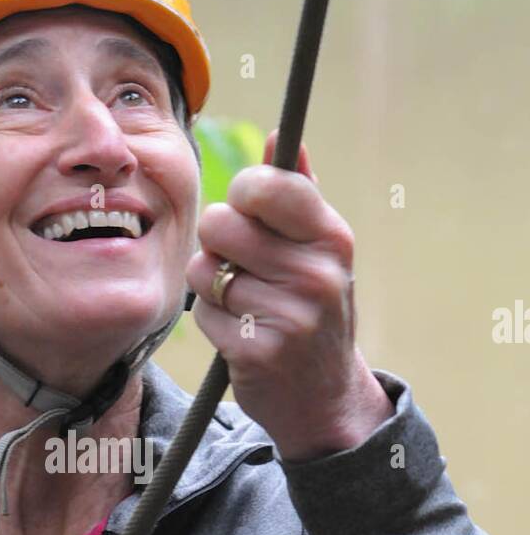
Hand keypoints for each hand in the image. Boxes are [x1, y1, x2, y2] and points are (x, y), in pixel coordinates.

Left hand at [185, 130, 393, 460]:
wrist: (325, 397)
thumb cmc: (313, 310)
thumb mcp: (319, 252)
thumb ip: (298, 194)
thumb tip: (279, 136)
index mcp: (332, 238)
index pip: (265, 186)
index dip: (242, 196)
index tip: (250, 213)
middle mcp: (316, 274)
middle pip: (220, 224)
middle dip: (218, 243)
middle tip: (241, 265)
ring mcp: (289, 316)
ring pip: (205, 270)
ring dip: (213, 286)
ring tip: (244, 302)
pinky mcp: (257, 352)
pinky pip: (203, 313)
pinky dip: (212, 321)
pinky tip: (241, 333)